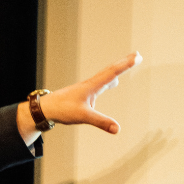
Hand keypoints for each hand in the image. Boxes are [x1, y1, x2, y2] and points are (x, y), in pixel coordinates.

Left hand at [17, 51, 141, 141]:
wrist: (45, 108)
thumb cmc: (62, 110)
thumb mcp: (84, 116)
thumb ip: (101, 122)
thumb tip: (117, 129)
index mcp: (92, 86)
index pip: (112, 72)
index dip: (126, 65)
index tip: (138, 57)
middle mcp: (90, 84)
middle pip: (110, 70)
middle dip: (124, 63)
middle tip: (137, 55)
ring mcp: (86, 87)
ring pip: (105, 76)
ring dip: (117, 69)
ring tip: (126, 65)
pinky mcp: (82, 93)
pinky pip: (100, 83)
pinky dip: (108, 80)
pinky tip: (110, 83)